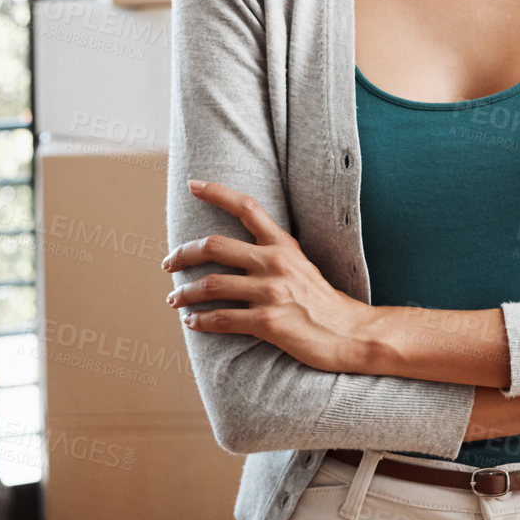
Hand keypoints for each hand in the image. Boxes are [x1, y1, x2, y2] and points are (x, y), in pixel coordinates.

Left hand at [162, 178, 372, 372]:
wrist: (351, 334)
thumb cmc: (323, 302)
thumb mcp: (302, 265)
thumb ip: (272, 253)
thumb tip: (237, 251)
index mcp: (283, 245)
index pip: (247, 207)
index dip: (216, 192)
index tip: (192, 185)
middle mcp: (275, 263)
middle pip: (214, 245)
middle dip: (183, 254)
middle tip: (168, 263)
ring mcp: (271, 292)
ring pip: (211, 285)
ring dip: (185, 293)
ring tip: (174, 298)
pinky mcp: (268, 322)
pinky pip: (222, 319)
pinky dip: (201, 321)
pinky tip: (192, 323)